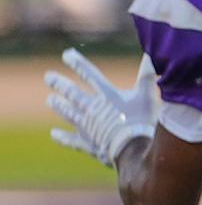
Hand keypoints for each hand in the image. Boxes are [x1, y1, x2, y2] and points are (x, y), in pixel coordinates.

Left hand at [45, 49, 159, 166]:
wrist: (133, 151)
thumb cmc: (142, 121)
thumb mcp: (147, 95)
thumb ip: (147, 74)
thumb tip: (151, 53)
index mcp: (108, 95)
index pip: (90, 75)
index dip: (78, 64)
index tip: (66, 55)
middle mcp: (93, 109)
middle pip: (73, 93)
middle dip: (60, 84)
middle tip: (48, 76)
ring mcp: (88, 127)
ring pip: (69, 113)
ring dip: (59, 106)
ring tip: (49, 99)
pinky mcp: (88, 144)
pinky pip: (71, 140)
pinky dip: (62, 137)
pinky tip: (53, 134)